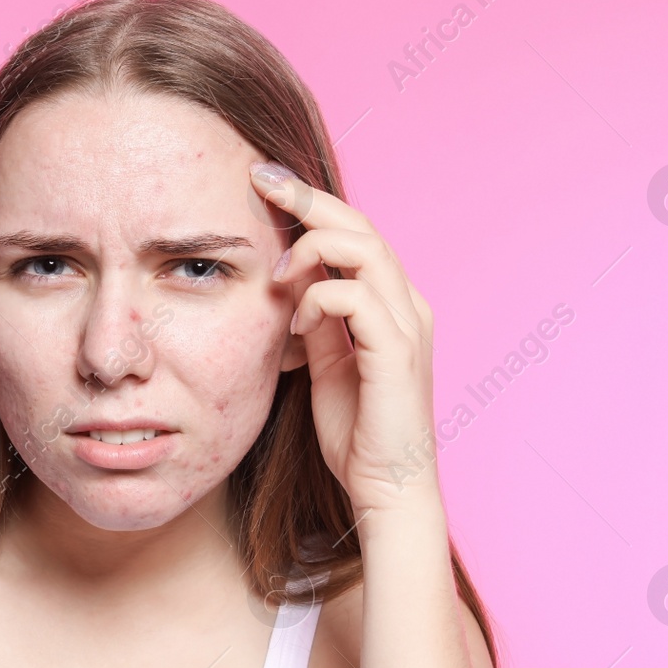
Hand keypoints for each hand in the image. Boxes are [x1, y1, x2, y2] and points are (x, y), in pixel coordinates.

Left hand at [253, 161, 440, 517]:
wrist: (387, 487)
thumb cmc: (357, 430)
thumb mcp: (324, 361)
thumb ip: (313, 318)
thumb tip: (287, 280)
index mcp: (392, 303)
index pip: (355, 232)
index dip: (312, 202)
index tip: (262, 181)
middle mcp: (408, 305)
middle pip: (361, 226)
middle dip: (307, 199)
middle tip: (258, 181)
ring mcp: (408, 326)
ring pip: (365, 250)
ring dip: (313, 248)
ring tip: (279, 268)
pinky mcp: (397, 352)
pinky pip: (356, 299)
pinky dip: (319, 298)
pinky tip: (298, 322)